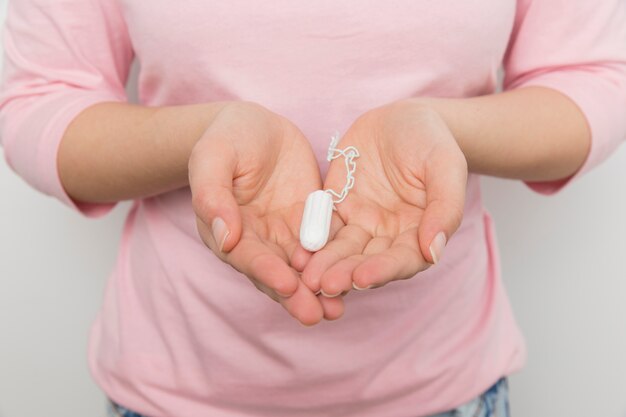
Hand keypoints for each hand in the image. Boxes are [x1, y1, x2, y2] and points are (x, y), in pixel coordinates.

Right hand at [189, 102, 343, 324]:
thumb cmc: (227, 138)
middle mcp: (256, 239)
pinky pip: (324, 243)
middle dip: (295, 295)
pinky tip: (353, 278)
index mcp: (225, 229)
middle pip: (276, 271)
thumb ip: (212, 195)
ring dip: (317, 289)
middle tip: (316, 314)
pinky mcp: (310, 221)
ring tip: (336, 310)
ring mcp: (285, 232)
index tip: (286, 285)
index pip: (246, 255)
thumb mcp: (213, 157)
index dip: (265, 271)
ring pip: (301, 267)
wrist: (256, 125)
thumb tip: (225, 237)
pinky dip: (335, 262)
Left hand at [302, 101, 467, 296]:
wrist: (402, 118)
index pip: (402, 260)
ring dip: (326, 265)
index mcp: (418, 234)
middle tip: (326, 285)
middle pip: (367, 262)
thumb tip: (434, 251)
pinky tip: (297, 252)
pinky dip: (310, 240)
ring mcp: (361, 224)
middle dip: (347, 274)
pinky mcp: (336, 208)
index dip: (383, 271)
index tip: (363, 279)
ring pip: (341, 250)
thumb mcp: (446, 166)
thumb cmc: (432, 141)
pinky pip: (321, 227)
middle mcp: (388, 237)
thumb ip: (445, 208)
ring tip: (309, 277)